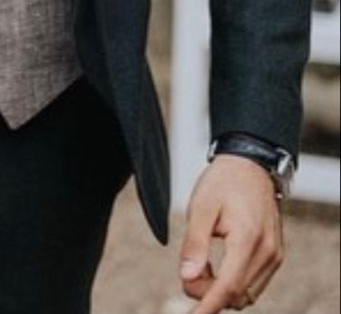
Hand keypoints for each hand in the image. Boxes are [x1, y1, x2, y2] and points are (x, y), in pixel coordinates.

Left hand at [180, 156, 284, 311]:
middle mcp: (267, 252)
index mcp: (248, 239)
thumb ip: (194, 244)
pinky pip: (254, 284)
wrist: (250, 164)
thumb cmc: (223, 182)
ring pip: (247, 294)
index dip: (207, 305)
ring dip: (222, 290)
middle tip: (189, 270)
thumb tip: (187, 277)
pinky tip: (217, 265)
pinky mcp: (275, 255)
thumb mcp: (201, 207)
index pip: (228, 287)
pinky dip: (234, 284)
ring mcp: (274, 255)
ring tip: (203, 264)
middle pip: (237, 295)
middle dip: (208, 293)